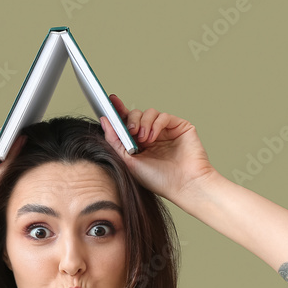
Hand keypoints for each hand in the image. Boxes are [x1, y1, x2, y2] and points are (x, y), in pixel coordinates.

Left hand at [100, 94, 218, 203]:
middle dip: (131, 120)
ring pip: (150, 112)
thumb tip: (104, 121)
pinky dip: (157, 124)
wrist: (183, 185)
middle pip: (136, 115)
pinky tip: (154, 137)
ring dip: (144, 123)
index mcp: (138, 145)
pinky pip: (164, 116)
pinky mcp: (180, 127)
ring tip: (144, 140)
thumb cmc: (158, 180)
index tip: (111, 102)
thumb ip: (115, 141)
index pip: (126, 123)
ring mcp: (166, 131)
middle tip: (131, 131)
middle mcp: (151, 136)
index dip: (119, 111)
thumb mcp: (128, 161)